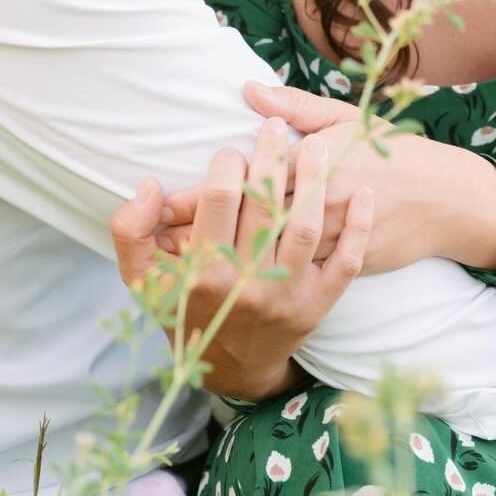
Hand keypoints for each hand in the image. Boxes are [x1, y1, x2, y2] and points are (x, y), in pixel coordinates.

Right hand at [110, 118, 373, 400]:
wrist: (230, 369)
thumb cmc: (184, 311)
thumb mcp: (143, 279)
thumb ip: (132, 229)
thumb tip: (151, 186)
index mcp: (203, 270)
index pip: (218, 199)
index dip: (226, 164)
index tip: (230, 150)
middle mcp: (246, 283)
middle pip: (264, 205)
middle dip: (271, 158)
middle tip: (275, 126)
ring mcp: (287, 295)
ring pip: (305, 226)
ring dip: (314, 180)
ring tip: (318, 144)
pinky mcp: (318, 305)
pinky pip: (346, 262)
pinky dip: (358, 227)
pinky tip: (363, 193)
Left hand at [158, 82, 495, 275]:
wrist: (445, 200)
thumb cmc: (392, 152)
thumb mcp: (346, 119)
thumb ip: (296, 106)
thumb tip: (249, 88)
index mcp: (312, 166)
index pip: (240, 184)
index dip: (197, 197)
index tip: (164, 203)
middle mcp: (316, 209)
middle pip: (243, 224)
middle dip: (199, 231)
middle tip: (159, 235)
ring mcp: (328, 248)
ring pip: (262, 258)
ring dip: (222, 260)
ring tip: (183, 261)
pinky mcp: (340, 277)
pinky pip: (291, 283)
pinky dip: (259, 283)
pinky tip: (232, 281)